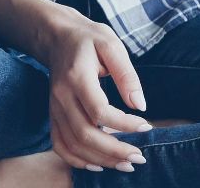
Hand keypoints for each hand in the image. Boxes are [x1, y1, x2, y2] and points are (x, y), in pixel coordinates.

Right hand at [32, 3, 152, 171]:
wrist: (57, 37)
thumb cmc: (88, 39)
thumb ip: (126, 75)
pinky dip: (77, 160)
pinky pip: (60, 145)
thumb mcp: (111, 45)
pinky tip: (99, 164)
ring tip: (126, 163)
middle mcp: (61, 96)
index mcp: (76, 77)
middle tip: (140, 157)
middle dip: (115, 151)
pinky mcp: (53, 115)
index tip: (146, 126)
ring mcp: (54, 108)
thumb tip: (140, 105)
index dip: (124, 124)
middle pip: (85, 134)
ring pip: (73, 145)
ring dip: (101, 160)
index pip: (99, 111)